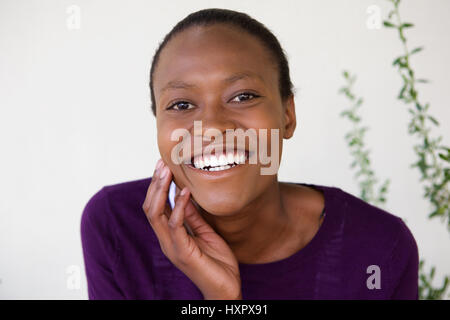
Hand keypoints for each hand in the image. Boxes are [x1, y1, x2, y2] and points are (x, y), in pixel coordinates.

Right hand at [142, 159, 241, 299]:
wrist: (226, 290)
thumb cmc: (217, 262)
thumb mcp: (205, 232)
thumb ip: (192, 216)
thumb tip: (184, 194)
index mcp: (171, 235)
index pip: (156, 206)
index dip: (157, 186)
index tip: (163, 165)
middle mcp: (166, 240)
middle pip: (150, 207)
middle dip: (155, 184)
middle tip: (162, 163)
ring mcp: (172, 246)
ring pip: (156, 214)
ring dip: (160, 191)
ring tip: (168, 172)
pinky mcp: (182, 252)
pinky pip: (175, 225)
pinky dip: (178, 206)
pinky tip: (185, 192)